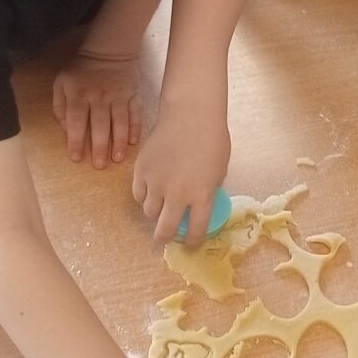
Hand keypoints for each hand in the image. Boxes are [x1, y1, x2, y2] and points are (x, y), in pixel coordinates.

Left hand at [53, 51, 142, 168]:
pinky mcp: (133, 95)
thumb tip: (65, 129)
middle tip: (99, 165)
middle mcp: (99, 97)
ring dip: (119, 141)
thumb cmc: (81, 71)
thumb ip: (59, 106)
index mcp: (79, 95)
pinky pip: (135, 113)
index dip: (75, 140)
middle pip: (100, 124)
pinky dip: (135, 128)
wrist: (108, 51)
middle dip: (100, 146)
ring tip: (117, 158)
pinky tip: (133, 142)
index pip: (76, 120)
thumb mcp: (61, 83)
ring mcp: (118, 96)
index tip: (76, 157)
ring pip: (120, 121)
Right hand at [132, 105, 229, 243]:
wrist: (191, 115)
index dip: (193, 240)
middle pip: (164, 229)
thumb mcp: (219, 170)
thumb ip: (207, 190)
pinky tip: (151, 191)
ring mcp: (156, 183)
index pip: (195, 230)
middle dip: (164, 237)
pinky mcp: (141, 171)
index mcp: (201, 195)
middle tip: (164, 237)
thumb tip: (197, 204)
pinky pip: (138, 194)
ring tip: (160, 206)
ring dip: (155, 213)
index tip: (191, 242)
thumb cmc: (212, 139)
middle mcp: (176, 194)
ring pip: (148, 212)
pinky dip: (144, 196)